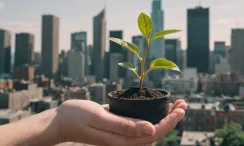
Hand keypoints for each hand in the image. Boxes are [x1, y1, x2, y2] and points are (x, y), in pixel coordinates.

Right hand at [55, 99, 186, 145]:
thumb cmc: (77, 118)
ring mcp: (122, 133)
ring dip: (164, 116)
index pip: (154, 133)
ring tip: (176, 104)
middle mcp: (124, 139)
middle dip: (172, 118)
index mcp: (122, 140)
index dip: (170, 122)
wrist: (60, 120)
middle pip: (155, 131)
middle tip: (183, 103)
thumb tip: (152, 129)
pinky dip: (151, 114)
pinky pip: (139, 122)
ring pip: (149, 126)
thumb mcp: (100, 118)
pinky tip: (155, 105)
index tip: (180, 109)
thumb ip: (125, 125)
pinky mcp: (118, 125)